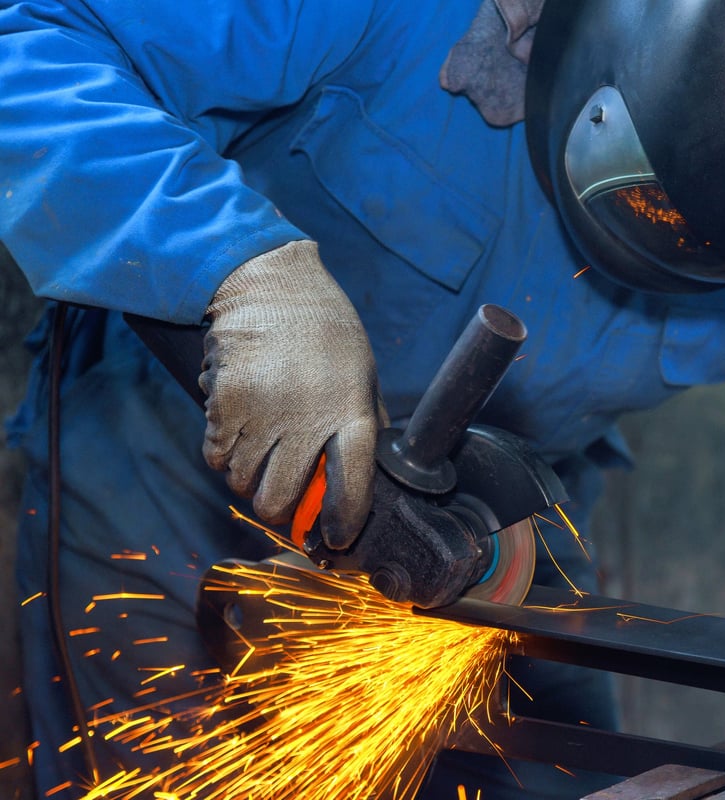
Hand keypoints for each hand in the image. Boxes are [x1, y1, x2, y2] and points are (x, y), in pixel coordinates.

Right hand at [200, 240, 381, 547]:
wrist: (271, 286)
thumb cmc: (325, 332)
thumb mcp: (361, 375)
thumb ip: (362, 424)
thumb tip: (363, 475)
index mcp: (351, 412)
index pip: (352, 485)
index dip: (342, 519)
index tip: (335, 538)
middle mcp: (306, 419)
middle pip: (281, 498)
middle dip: (280, 510)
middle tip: (282, 500)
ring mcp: (262, 414)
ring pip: (243, 484)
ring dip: (249, 480)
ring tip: (260, 454)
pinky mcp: (223, 404)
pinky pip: (215, 456)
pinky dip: (223, 456)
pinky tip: (237, 434)